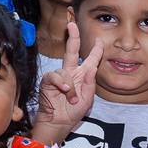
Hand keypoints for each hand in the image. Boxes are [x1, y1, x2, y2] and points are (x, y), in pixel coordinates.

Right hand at [33, 22, 102, 139]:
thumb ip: (90, 84)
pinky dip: (61, 83)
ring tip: (71, 99)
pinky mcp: (48, 81)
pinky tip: (63, 90)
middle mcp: (70, 72)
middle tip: (72, 25)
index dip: (96, 49)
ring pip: (65, 70)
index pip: (90, 59)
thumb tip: (92, 68)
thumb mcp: (87, 100)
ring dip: (70, 86)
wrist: (59, 122)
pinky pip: (54, 76)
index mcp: (82, 75)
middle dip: (73, 37)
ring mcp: (59, 76)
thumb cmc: (73, 112)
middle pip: (72, 50)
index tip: (99, 40)